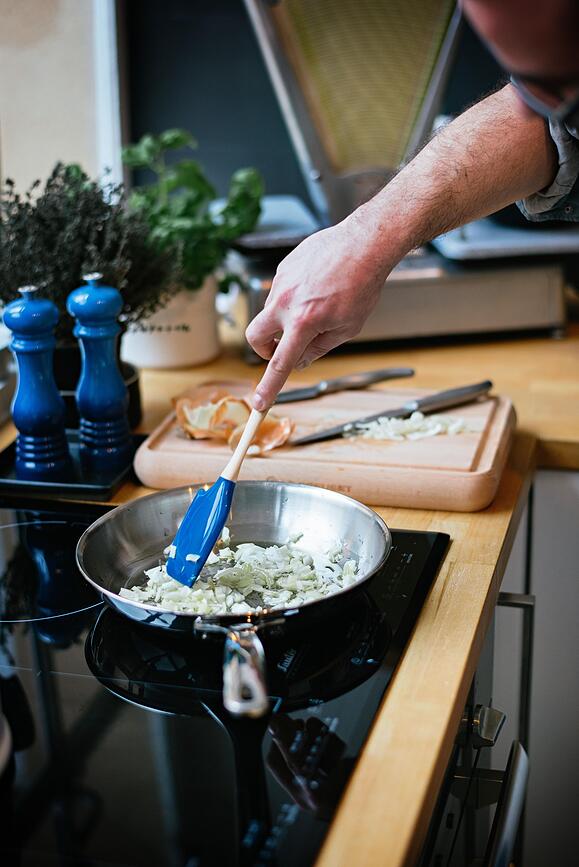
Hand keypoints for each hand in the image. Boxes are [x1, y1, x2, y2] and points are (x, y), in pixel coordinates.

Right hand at [246, 217, 390, 409]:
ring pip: (271, 311)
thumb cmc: (362, 286)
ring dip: (285, 319)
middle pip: (255, 336)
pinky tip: (316, 288)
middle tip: (281, 348)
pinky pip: (281, 291)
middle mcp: (286, 302)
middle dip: (263, 348)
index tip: (259, 404)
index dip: (269, 387)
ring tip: (317, 306)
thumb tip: (299, 359)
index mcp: (304, 322)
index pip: (280, 363)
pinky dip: (293, 297)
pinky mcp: (283, 267)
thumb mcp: (347, 327)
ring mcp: (281, 282)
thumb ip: (319, 347)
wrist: (365, 244)